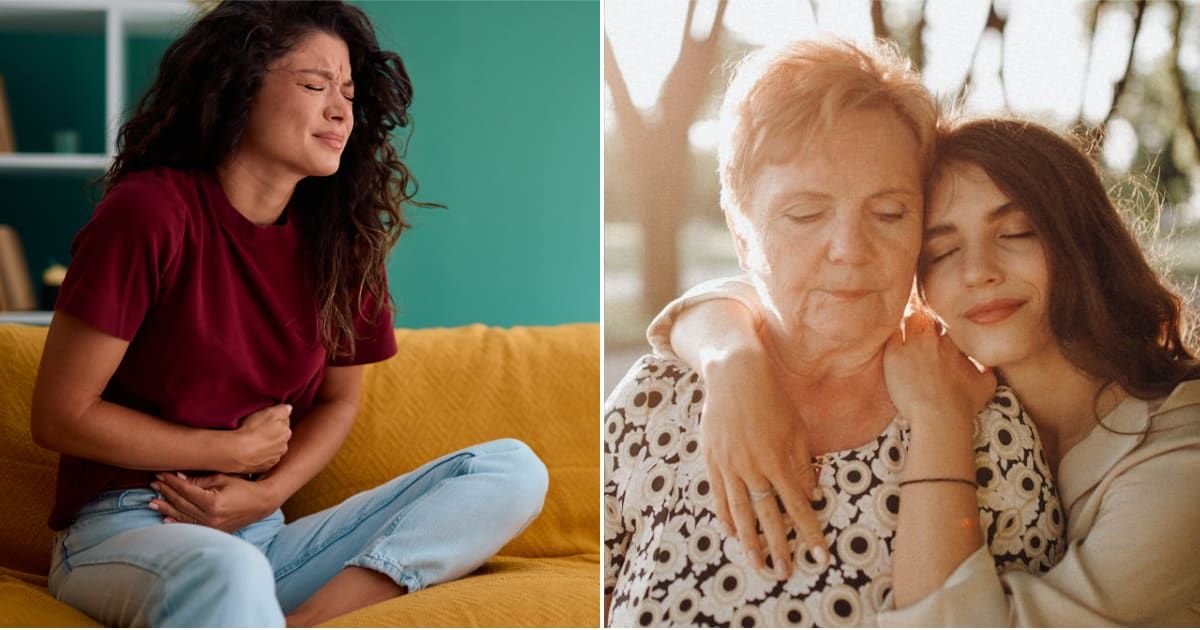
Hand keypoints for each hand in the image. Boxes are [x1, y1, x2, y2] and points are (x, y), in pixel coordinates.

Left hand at [149, 471, 280, 532]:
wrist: (261, 503)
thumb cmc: (243, 487)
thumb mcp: (222, 478)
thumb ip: (199, 479)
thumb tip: (178, 478)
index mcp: (212, 502)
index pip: (185, 490)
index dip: (171, 481)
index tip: (160, 474)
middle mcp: (209, 517)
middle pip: (181, 503)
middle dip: (166, 492)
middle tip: (153, 484)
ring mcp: (210, 526)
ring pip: (182, 516)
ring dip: (166, 508)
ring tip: (151, 502)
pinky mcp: (213, 531)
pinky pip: (190, 526)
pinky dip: (177, 522)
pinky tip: (165, 518)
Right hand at [226, 403, 291, 473]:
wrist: (236, 452)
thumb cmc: (252, 430)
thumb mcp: (269, 412)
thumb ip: (283, 409)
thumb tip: (289, 408)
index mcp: (286, 432)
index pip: (284, 422)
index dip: (273, 419)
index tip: (263, 420)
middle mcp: (283, 447)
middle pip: (278, 436)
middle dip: (271, 433)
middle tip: (257, 430)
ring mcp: (273, 459)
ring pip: (271, 448)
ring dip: (265, 445)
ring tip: (252, 441)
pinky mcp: (264, 468)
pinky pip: (263, 459)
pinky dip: (259, 455)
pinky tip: (250, 451)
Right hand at [701, 346, 827, 579]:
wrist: (735, 375)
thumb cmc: (773, 399)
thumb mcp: (796, 429)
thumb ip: (802, 464)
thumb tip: (810, 496)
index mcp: (778, 460)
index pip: (797, 506)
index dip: (810, 533)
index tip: (820, 556)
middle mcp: (753, 467)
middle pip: (768, 517)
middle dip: (780, 548)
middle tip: (785, 573)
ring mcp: (730, 465)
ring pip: (741, 512)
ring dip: (751, 542)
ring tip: (758, 565)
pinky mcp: (712, 459)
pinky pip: (720, 495)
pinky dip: (726, 516)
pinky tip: (733, 534)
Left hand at [883, 309, 994, 432]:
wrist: (940, 417)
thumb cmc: (963, 405)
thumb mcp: (985, 384)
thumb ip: (986, 368)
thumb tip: (986, 363)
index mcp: (955, 342)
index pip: (947, 319)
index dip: (941, 323)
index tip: (937, 330)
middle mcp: (934, 339)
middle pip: (927, 315)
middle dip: (924, 317)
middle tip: (920, 326)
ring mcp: (913, 345)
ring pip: (909, 320)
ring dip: (908, 323)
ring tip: (906, 330)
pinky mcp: (894, 355)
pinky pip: (891, 335)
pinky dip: (893, 335)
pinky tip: (893, 340)